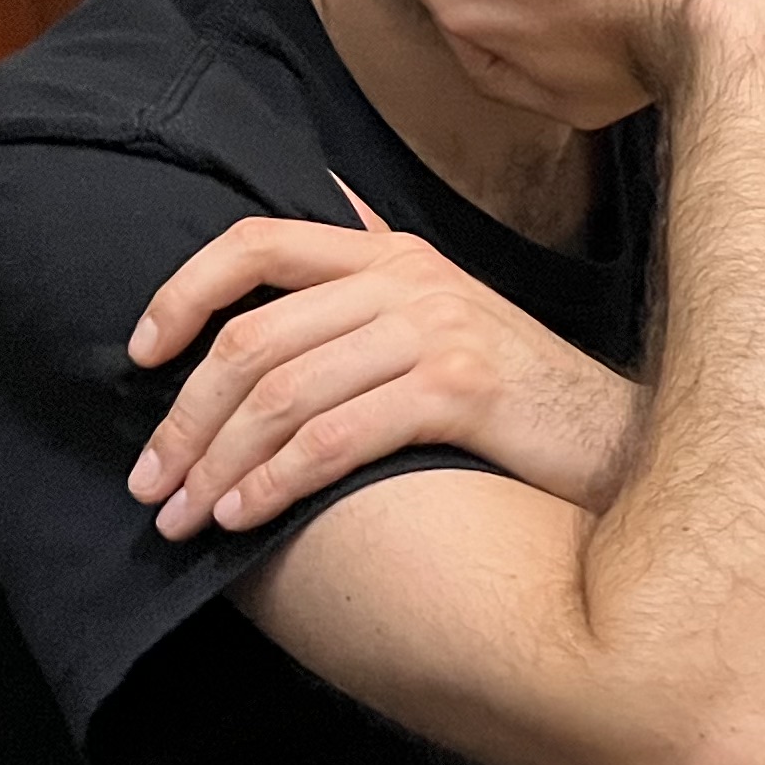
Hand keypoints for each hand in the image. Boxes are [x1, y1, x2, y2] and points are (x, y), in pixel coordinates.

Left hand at [124, 190, 638, 538]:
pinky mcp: (459, 390)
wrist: (627, 446)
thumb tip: (300, 249)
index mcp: (392, 257)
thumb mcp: (445, 329)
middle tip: (148, 487)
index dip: (180, 295)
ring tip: (185, 520)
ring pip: (281, 395)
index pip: (255, 244)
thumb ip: (370, 297)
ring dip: (216, 466)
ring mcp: (436, 330)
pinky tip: (245, 520)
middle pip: (251, 339)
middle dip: (184, 420)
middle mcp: (408, 279)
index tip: (136, 358)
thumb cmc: (523, 406)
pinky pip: (332, 438)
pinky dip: (274, 484)